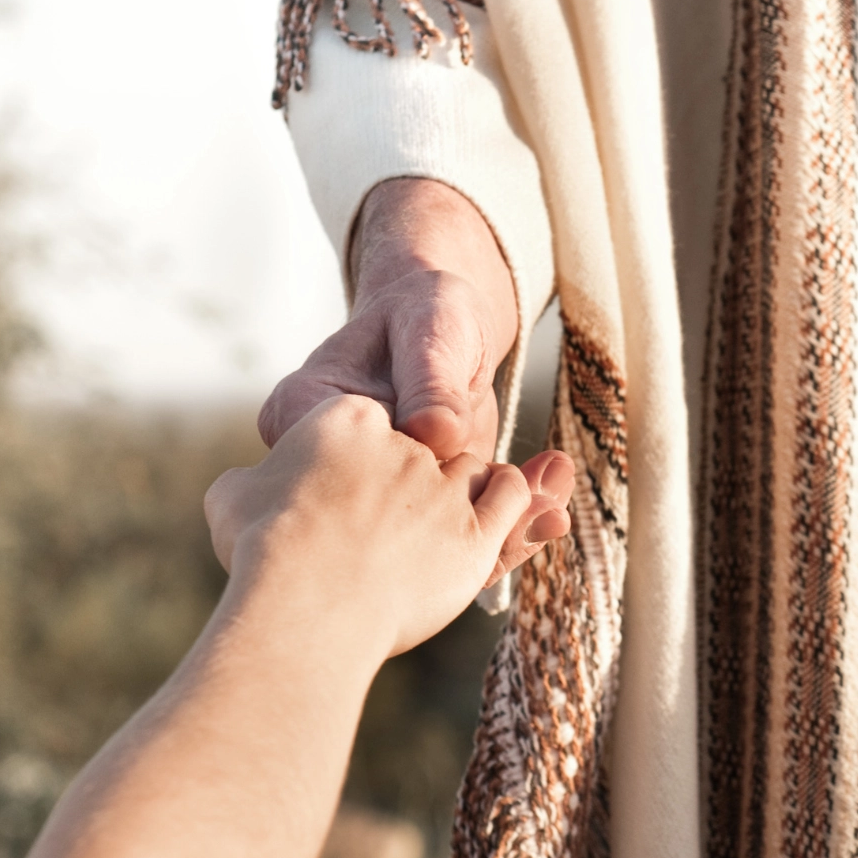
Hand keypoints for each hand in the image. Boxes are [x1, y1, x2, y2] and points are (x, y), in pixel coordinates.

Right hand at [208, 396, 573, 660]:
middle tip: (387, 522)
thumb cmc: (260, 552)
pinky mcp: (476, 532)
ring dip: (473, 486)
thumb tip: (251, 488)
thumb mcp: (233, 499)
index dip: (359, 456)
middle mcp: (404, 442)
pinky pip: (512, 499)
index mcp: (345, 416)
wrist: (305, 609)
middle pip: (425, 449)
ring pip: (475, 469)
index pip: (367, 421)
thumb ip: (250, 484)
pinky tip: (498, 509)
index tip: (345, 490)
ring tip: (447, 518)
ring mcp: (444, 487)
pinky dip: (520, 499)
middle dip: (415, 478)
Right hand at [258, 178, 559, 579]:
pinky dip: (511, 529)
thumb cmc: (424, 313)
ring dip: (499, 535)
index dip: (394, 489)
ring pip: (428, 544)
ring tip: (553, 511)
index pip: (328, 472)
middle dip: (467, 528)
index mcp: (303, 415)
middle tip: (542, 512)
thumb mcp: (428, 328)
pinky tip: (552, 508)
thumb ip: (429, 378)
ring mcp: (381, 494)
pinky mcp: (424, 508)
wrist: (443, 325)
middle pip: (384, 522)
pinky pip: (460, 537)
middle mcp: (333, 466)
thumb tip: (438, 434)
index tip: (469, 485)